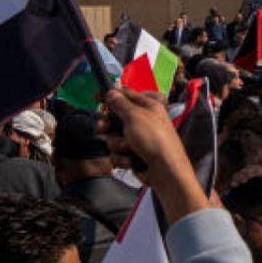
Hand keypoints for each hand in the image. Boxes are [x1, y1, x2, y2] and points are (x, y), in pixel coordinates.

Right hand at [102, 89, 208, 220]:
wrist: (165, 171)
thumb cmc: (153, 139)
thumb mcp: (135, 116)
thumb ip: (120, 103)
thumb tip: (112, 91)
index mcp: (149, 106)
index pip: (126, 95)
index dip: (110, 96)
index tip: (97, 99)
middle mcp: (144, 120)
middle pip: (115, 118)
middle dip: (108, 126)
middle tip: (105, 128)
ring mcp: (139, 138)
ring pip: (113, 138)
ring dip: (118, 145)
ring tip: (129, 148)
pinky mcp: (134, 154)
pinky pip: (118, 153)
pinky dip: (123, 158)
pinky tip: (132, 160)